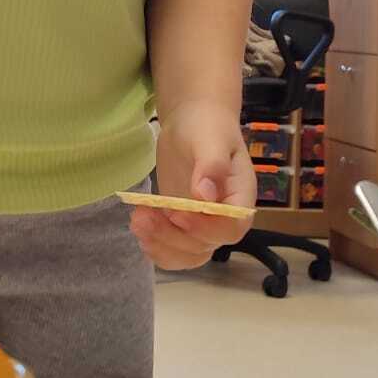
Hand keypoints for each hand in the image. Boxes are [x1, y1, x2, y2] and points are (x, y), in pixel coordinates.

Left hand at [131, 105, 256, 270]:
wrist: (192, 123)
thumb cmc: (207, 126)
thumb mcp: (211, 139)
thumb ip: (211, 166)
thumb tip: (205, 196)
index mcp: (240, 197)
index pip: (232, 228)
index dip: (206, 228)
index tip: (177, 213)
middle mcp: (225, 217)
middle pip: (206, 246)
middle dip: (172, 236)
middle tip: (143, 215)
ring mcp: (203, 224)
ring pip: (188, 254)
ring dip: (161, 244)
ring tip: (137, 221)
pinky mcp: (183, 224)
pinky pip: (174, 249)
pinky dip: (156, 246)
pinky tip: (140, 228)